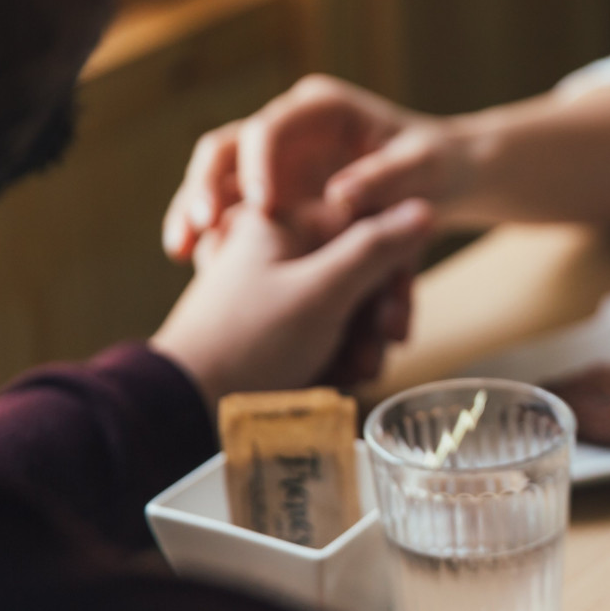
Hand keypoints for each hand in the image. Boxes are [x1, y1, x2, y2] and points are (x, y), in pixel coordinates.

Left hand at [151, 199, 432, 405]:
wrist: (187, 403)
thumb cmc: (249, 342)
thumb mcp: (322, 291)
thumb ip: (375, 249)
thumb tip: (422, 207)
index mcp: (282, 221)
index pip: (365, 226)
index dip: (389, 272)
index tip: (393, 316)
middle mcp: (279, 248)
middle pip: (359, 270)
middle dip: (374, 319)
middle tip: (377, 353)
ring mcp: (275, 288)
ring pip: (346, 306)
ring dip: (359, 343)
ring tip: (351, 374)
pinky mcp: (274, 324)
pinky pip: (324, 330)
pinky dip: (336, 355)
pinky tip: (334, 379)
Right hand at [162, 75, 472, 262]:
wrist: (445, 179)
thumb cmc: (439, 166)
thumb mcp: (424, 169)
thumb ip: (386, 178)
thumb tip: (341, 196)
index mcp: (321, 109)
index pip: (271, 126)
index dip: (259, 164)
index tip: (261, 205)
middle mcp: (289, 127)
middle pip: (226, 147)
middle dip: (206, 184)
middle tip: (200, 226)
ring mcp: (275, 160)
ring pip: (216, 178)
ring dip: (194, 210)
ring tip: (182, 250)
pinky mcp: (271, 192)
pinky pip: (228, 209)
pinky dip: (211, 233)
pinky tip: (196, 263)